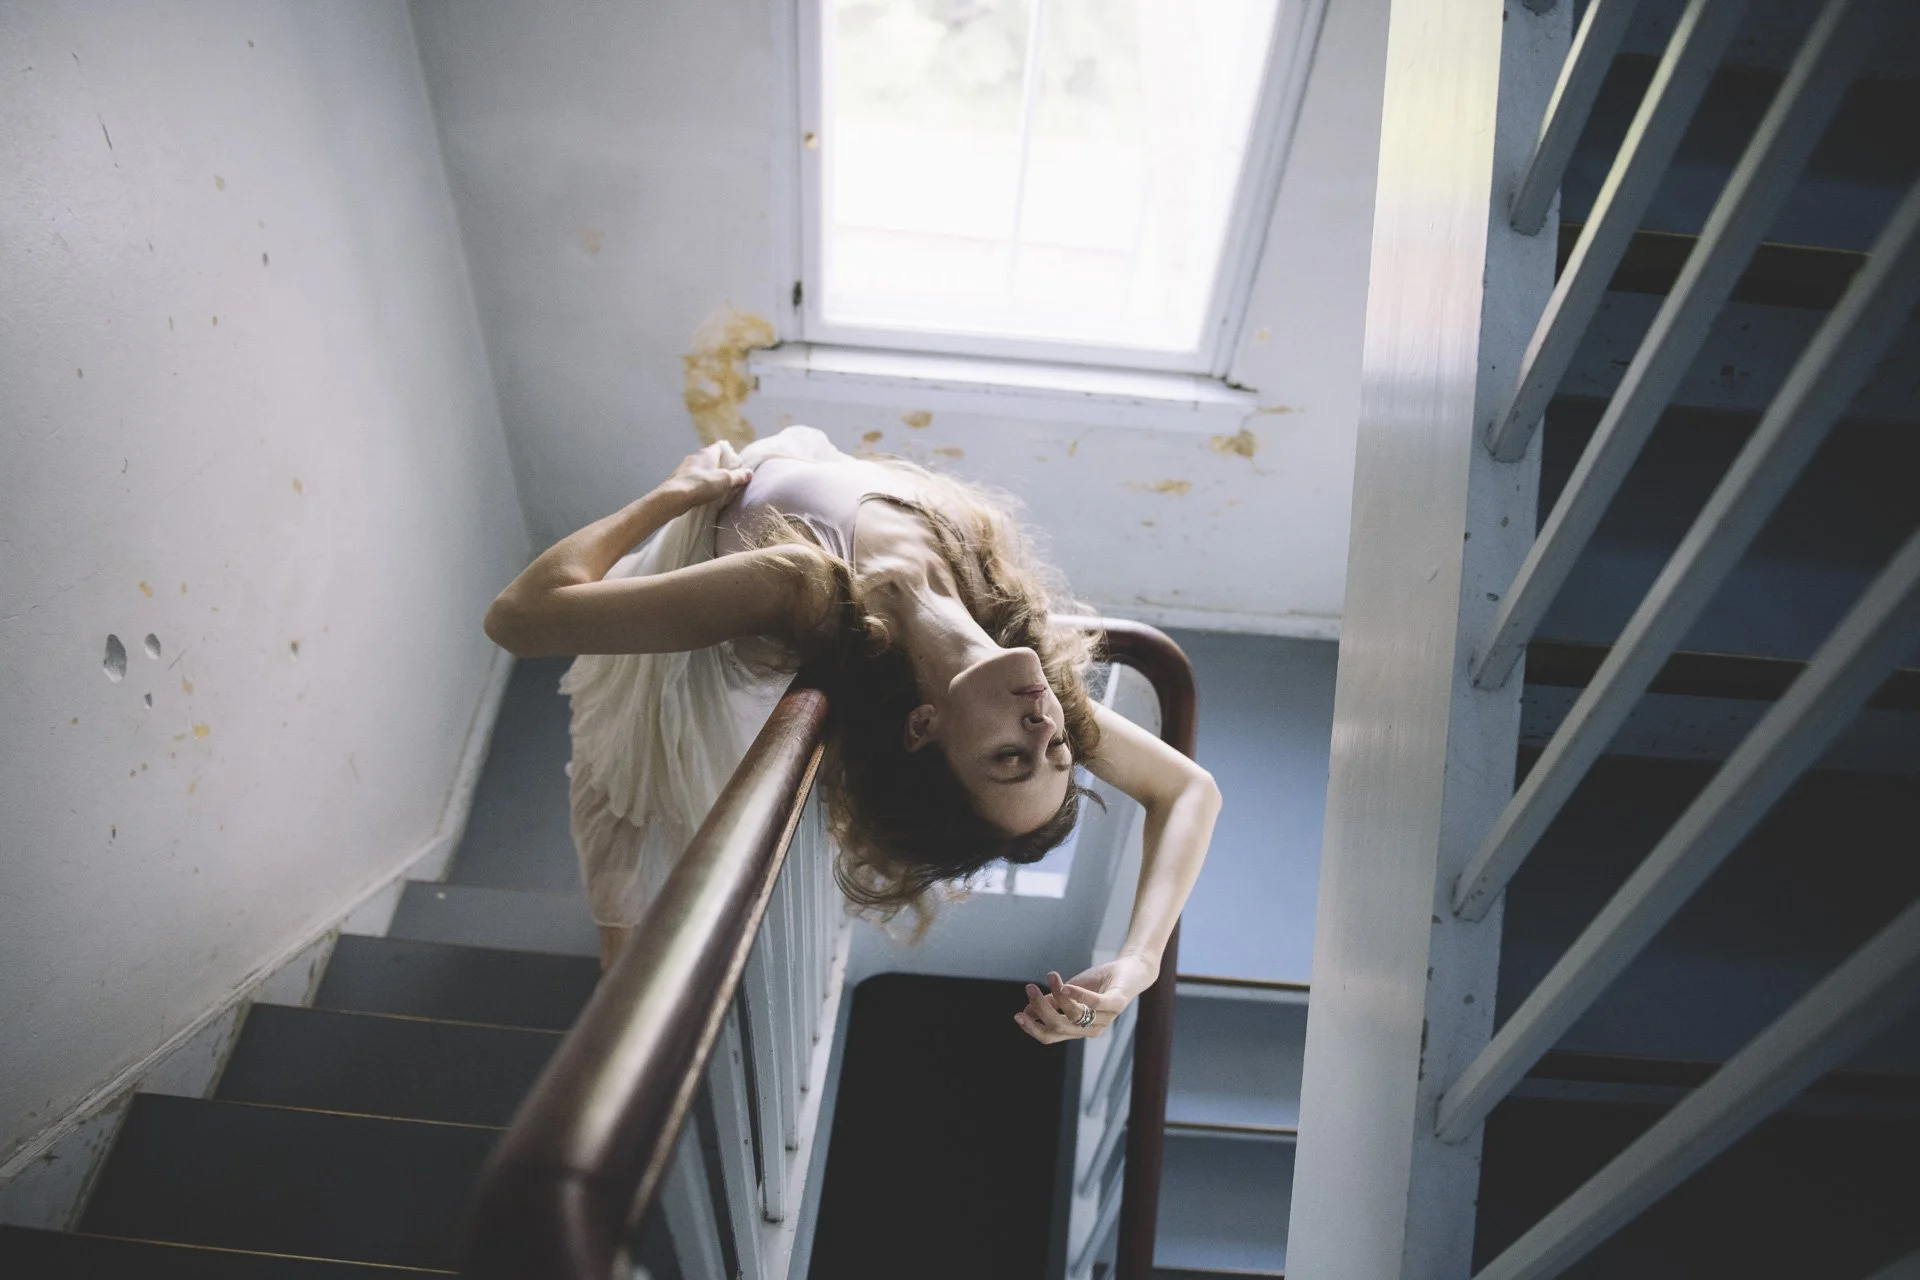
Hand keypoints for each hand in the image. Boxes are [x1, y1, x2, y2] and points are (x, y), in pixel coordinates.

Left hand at [659, 441, 750, 507]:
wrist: (674, 496)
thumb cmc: (702, 484)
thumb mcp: (725, 481)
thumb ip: (738, 476)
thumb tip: (749, 473)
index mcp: (707, 452)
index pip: (720, 446)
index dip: (729, 454)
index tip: (734, 465)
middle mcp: (695, 456)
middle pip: (710, 458)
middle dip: (718, 466)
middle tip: (726, 478)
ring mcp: (684, 467)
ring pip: (700, 468)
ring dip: (707, 475)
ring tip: (714, 487)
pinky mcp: (677, 478)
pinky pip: (691, 478)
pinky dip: (697, 483)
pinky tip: (700, 493)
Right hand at [1013, 955, 1157, 1045]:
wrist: (1131, 970)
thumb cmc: (1100, 983)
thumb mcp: (1071, 991)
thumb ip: (1053, 1002)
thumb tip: (1027, 1010)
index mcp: (1079, 1029)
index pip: (1052, 1036)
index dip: (1033, 1029)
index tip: (1017, 1015)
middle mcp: (1092, 1029)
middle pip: (1059, 1027)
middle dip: (1040, 1010)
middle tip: (1029, 989)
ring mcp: (1105, 1019)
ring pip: (1074, 1015)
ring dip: (1057, 996)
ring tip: (1049, 977)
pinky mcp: (1117, 1004)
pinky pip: (1094, 1004)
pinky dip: (1078, 995)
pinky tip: (1065, 986)